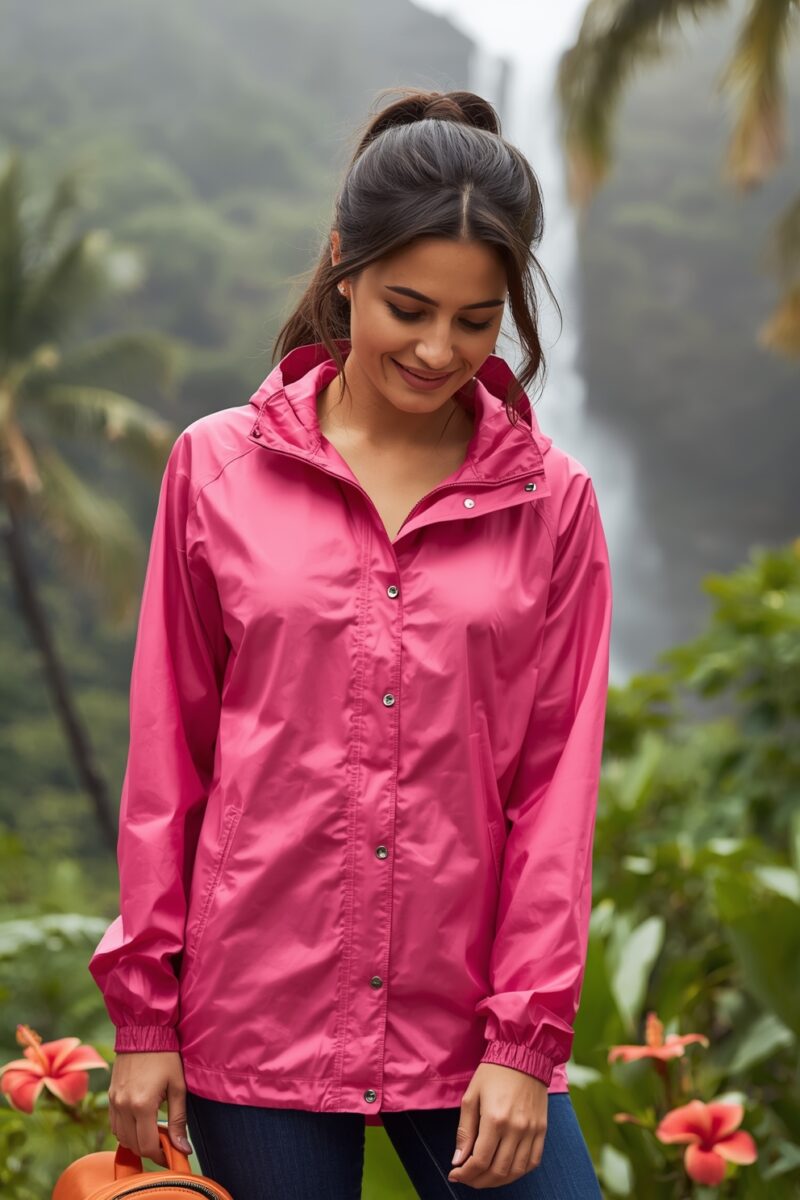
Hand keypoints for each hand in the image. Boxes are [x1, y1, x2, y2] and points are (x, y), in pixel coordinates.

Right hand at [108, 1051, 192, 1166]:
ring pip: (121, 1137)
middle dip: (150, 1150)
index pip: (147, 1145)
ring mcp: (113, 1101)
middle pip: (133, 1145)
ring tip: (154, 1133)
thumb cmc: (165, 1056)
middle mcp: (123, 1106)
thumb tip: (183, 1149)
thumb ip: (178, 1120)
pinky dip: (125, 1131)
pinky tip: (139, 1124)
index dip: (161, 1156)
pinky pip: (114, 1124)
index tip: (172, 1155)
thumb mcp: (178, 1086)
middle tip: (165, 1144)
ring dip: (136, 1141)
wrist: (144, 1030)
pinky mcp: (110, 1096)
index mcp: (142, 1105)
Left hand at [447, 1062, 547, 1188]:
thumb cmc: (493, 1072)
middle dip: (478, 1180)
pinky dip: (518, 1172)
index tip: (455, 1174)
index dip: (465, 1173)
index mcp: (495, 1119)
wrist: (524, 1054)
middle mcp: (516, 1128)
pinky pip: (533, 1161)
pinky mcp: (542, 1129)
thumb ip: (465, 1131)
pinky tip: (506, 1170)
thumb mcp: (471, 1096)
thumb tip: (458, 1160)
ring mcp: (532, 1130)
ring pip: (516, 1171)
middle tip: (467, 1178)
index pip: (480, 1160)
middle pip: (498, 1171)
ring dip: (498, 1181)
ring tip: (483, 1177)